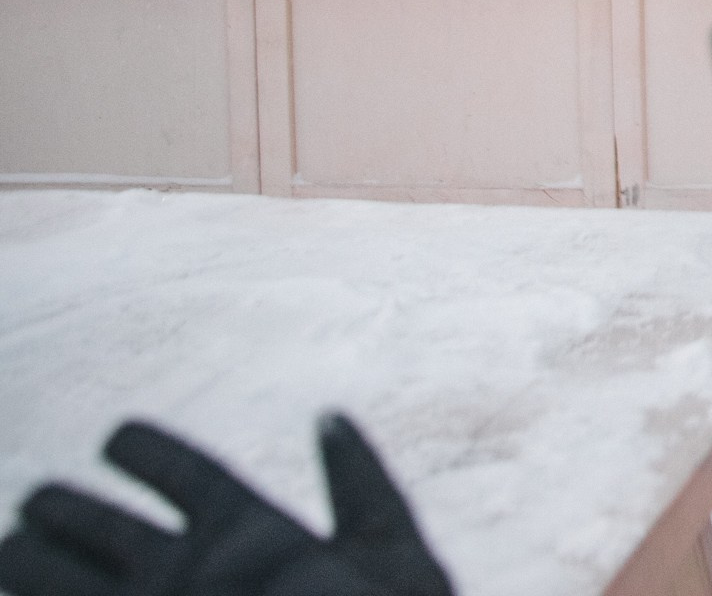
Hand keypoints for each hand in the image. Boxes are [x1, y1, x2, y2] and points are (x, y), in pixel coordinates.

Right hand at [0, 414, 450, 595]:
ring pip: (78, 585)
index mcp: (252, 535)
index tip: (114, 439)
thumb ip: (360, 482)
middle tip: (37, 502)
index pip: (189, 478)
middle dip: (68, 513)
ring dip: (38, 567)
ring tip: (11, 543)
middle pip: (114, 531)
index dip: (150, 454)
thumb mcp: (392, 555)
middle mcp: (197, 576)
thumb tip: (326, 414)